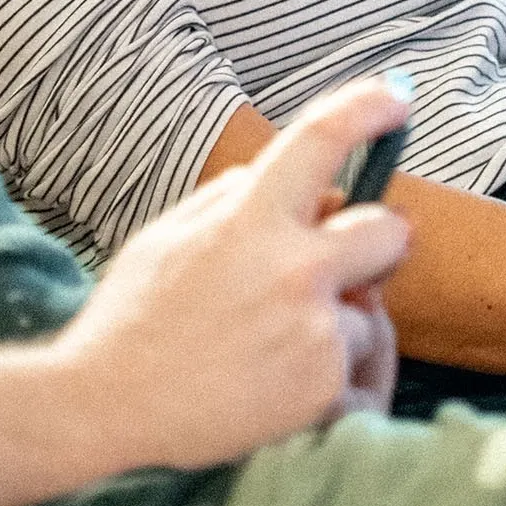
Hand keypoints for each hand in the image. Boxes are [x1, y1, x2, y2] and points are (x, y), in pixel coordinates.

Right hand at [53, 81, 412, 470]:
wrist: (109, 407)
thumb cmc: (133, 319)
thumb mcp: (168, 234)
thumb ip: (229, 199)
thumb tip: (274, 183)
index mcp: (250, 217)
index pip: (322, 139)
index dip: (367, 108)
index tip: (396, 98)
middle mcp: (294, 266)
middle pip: (389, 231)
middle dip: (379, 242)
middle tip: (354, 263)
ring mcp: (314, 328)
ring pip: (365, 312)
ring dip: (336, 324)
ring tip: (270, 351)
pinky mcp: (324, 385)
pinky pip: (354, 368)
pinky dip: (327, 378)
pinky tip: (274, 387)